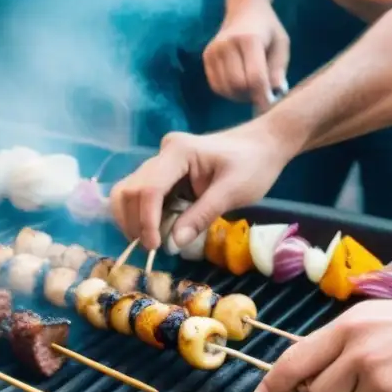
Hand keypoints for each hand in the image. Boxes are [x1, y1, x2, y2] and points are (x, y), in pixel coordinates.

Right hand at [109, 123, 293, 249]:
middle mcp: (162, 154)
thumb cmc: (254, 164)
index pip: (149, 188)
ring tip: (149, 240)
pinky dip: (140, 216)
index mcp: (178, 152)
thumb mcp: (234, 192)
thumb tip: (174, 243)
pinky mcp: (162, 173)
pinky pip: (139, 195)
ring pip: (127, 192)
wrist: (264, 144)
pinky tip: (154, 230)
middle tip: (150, 247)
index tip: (155, 246)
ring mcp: (159, 162)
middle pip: (129, 190)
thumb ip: (202, 215)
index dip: (146, 220)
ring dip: (131, 219)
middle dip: (133, 222)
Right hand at [203, 0, 289, 109]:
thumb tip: (275, 93)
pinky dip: (228, 92)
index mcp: (249, 39)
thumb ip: (278, 69)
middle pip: (238, 85)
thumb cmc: (267, 29)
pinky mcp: (206, 58)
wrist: (243, 11)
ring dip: (239, 96)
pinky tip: (239, 86)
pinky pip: (216, 86)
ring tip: (251, 89)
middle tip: (260, 95)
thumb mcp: (281, 44)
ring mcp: (213, 52)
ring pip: (225, 88)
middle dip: (251, 95)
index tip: (269, 107)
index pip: (255, 77)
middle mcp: (227, 45)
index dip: (262, 96)